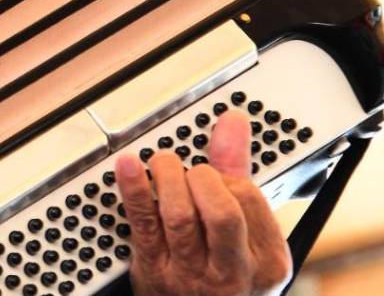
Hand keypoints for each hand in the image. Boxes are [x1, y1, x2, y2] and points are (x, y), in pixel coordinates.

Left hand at [116, 110, 291, 295]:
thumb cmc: (222, 273)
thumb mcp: (245, 233)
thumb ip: (237, 174)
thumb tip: (232, 122)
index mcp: (267, 260)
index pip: (249, 198)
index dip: (225, 175)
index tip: (210, 171)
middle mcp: (232, 271)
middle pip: (221, 210)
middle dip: (201, 178)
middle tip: (189, 171)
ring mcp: (191, 273)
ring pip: (180, 215)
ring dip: (167, 178)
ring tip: (162, 165)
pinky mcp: (153, 270)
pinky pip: (143, 223)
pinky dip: (133, 188)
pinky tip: (128, 166)